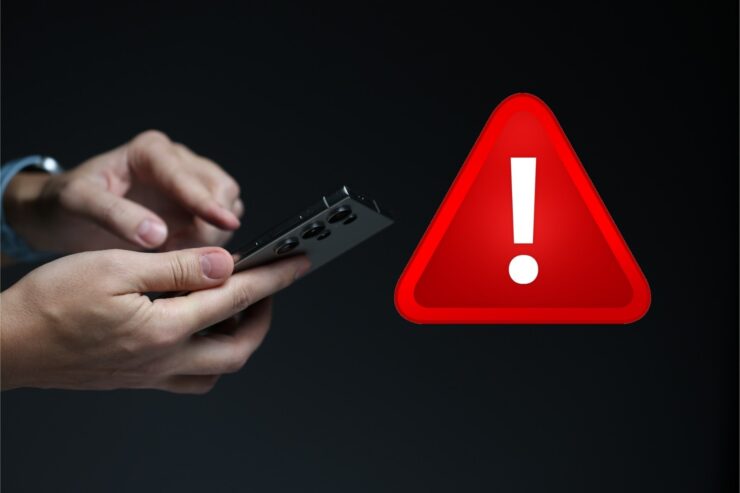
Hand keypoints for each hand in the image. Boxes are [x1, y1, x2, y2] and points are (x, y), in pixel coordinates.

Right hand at [0, 247, 308, 392]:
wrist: (8, 346)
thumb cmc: (51, 302)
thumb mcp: (114, 266)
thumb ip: (175, 268)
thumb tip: (225, 264)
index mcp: (164, 328)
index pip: (236, 299)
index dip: (274, 277)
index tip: (299, 262)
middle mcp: (165, 359)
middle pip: (239, 348)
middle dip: (263, 316)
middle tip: (267, 286)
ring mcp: (152, 375)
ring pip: (218, 369)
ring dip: (238, 338)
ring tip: (234, 305)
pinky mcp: (138, 379)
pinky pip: (191, 377)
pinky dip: (208, 354)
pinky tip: (197, 328)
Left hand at [4, 130, 242, 253]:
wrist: (60, 216)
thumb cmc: (64, 203)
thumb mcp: (77, 203)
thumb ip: (115, 215)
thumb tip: (157, 234)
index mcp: (150, 152)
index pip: (188, 178)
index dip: (207, 203)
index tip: (226, 223)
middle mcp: (177, 162)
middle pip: (221, 188)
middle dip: (211, 223)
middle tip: (180, 251)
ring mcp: (189, 184)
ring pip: (229, 205)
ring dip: (213, 234)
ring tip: (174, 252)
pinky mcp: (195, 208)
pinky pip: (220, 224)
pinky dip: (211, 242)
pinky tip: (181, 254)